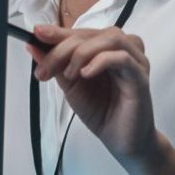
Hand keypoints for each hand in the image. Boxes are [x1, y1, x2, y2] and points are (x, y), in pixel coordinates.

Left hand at [29, 25, 159, 169]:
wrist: (122, 142)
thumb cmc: (101, 112)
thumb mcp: (71, 86)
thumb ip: (56, 65)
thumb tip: (33, 45)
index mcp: (106, 49)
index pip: (82, 32)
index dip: (59, 32)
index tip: (37, 34)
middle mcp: (123, 51)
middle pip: (93, 34)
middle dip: (64, 47)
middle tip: (46, 68)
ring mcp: (135, 62)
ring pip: (111, 38)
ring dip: (84, 52)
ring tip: (70, 73)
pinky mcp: (140, 77)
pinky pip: (123, 58)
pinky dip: (101, 61)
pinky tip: (86, 74)